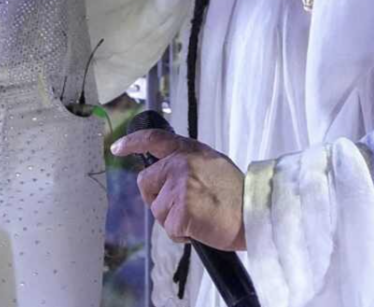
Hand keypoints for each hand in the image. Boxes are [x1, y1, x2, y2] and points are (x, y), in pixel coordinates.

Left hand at [113, 129, 247, 250]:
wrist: (255, 213)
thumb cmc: (237, 195)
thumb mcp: (213, 164)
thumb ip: (188, 164)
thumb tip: (166, 175)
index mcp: (190, 151)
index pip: (156, 140)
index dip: (134, 142)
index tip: (118, 147)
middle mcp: (181, 164)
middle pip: (147, 183)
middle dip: (158, 198)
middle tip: (182, 207)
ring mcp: (179, 187)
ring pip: (158, 210)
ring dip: (174, 219)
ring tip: (200, 216)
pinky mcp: (180, 211)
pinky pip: (169, 228)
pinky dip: (183, 234)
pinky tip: (201, 227)